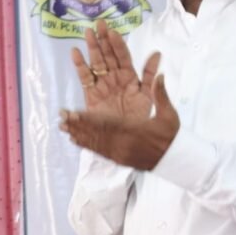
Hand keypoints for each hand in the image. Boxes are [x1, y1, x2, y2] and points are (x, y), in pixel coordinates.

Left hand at [60, 73, 179, 169]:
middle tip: (62, 117)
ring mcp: (119, 152)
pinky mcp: (118, 159)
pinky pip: (99, 151)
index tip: (74, 113)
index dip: (89, 118)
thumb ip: (161, 94)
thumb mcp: (169, 114)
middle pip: (96, 133)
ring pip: (94, 142)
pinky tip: (75, 140)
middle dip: (77, 125)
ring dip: (78, 134)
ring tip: (62, 127)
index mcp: (134, 130)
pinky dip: (86, 145)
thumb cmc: (171, 136)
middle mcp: (123, 143)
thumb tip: (160, 74)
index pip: (107, 123)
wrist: (173, 160)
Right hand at [71, 19, 160, 120]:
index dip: (118, 44)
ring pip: (96, 63)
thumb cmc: (141, 118)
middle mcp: (115, 78)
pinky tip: (75, 53)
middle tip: (98, 24)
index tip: (113, 31)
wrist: (130, 139)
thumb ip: (151, 76)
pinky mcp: (91, 94)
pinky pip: (85, 77)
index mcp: (130, 77)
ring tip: (87, 33)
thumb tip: (157, 53)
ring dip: (92, 48)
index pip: (123, 56)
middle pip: (108, 55)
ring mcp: (102, 85)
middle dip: (103, 40)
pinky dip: (80, 65)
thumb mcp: (150, 96)